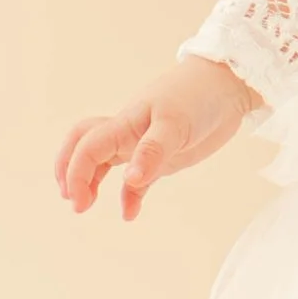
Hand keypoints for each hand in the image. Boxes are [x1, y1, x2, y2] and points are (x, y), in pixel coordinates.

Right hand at [55, 55, 260, 221]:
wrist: (227, 85)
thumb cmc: (198, 96)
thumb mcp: (175, 123)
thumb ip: (153, 151)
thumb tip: (130, 181)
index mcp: (125, 124)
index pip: (87, 148)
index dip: (75, 173)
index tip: (78, 201)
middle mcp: (127, 133)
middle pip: (84, 147)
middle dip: (70, 170)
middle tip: (72, 200)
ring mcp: (143, 144)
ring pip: (105, 162)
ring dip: (91, 181)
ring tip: (85, 205)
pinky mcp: (162, 156)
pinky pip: (138, 179)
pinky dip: (129, 196)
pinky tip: (129, 214)